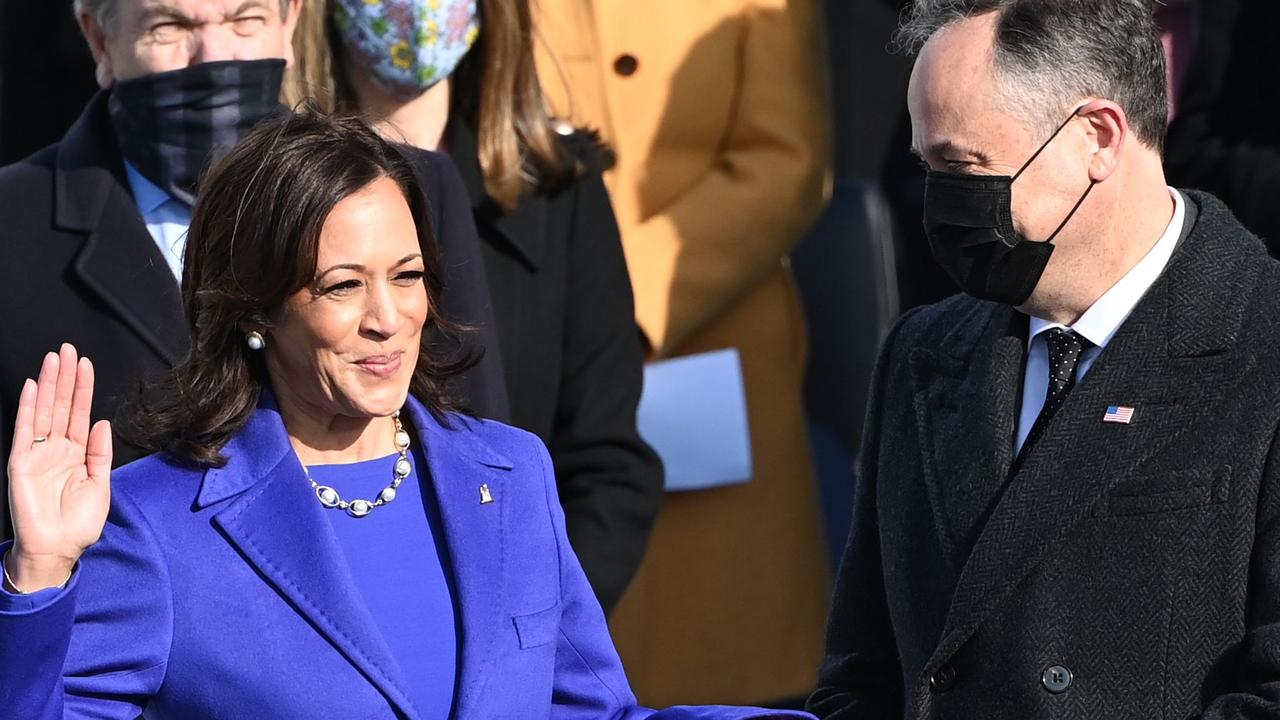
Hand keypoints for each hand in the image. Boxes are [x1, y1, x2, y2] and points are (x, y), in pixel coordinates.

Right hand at [6, 344, 111, 591]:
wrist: (58, 549)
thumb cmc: (79, 523)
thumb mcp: (100, 485)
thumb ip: (100, 453)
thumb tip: (101, 422)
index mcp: (77, 453)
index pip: (80, 413)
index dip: (83, 389)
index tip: (86, 363)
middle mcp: (56, 449)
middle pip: (61, 406)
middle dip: (65, 378)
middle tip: (67, 348)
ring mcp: (38, 454)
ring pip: (44, 411)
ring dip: (49, 384)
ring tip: (53, 358)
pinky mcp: (21, 462)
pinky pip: (26, 430)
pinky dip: (29, 408)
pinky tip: (34, 387)